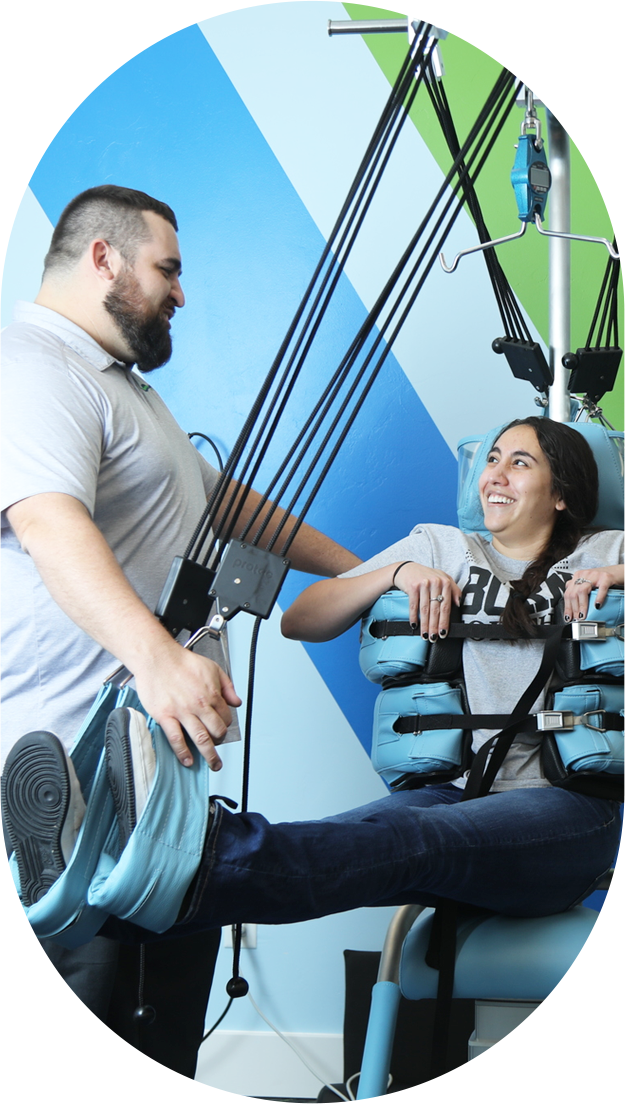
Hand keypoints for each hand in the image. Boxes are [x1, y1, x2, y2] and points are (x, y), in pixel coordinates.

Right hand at [133, 642, 241, 769]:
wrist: (157, 658)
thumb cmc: (181, 662)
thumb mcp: (212, 668)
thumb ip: (227, 686)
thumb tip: (236, 702)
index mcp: (211, 694)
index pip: (225, 717)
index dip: (225, 724)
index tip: (221, 728)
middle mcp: (199, 705)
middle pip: (216, 731)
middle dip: (220, 743)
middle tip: (219, 750)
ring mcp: (182, 712)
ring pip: (200, 738)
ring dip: (209, 755)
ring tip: (213, 764)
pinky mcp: (165, 716)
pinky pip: (176, 738)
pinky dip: (183, 752)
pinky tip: (187, 760)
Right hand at [392, 562, 461, 639]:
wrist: (406, 569)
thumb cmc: (426, 576)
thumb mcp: (442, 578)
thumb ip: (453, 589)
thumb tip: (459, 603)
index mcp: (445, 582)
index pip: (446, 606)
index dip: (445, 621)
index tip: (444, 632)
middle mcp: (435, 582)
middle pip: (436, 609)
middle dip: (435, 626)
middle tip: (434, 637)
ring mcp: (423, 584)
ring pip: (425, 609)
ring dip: (424, 624)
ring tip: (425, 635)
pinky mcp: (412, 586)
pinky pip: (413, 605)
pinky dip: (413, 617)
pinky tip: (414, 625)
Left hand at [563, 567, 624, 621]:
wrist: (615, 572)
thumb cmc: (600, 579)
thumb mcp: (586, 583)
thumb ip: (578, 591)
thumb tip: (572, 608)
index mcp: (577, 576)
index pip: (568, 593)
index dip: (567, 607)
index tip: (568, 617)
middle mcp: (584, 575)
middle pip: (573, 593)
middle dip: (574, 608)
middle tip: (576, 618)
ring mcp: (594, 575)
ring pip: (582, 591)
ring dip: (582, 605)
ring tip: (583, 615)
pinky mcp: (606, 578)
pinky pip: (601, 589)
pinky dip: (598, 598)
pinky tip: (597, 606)